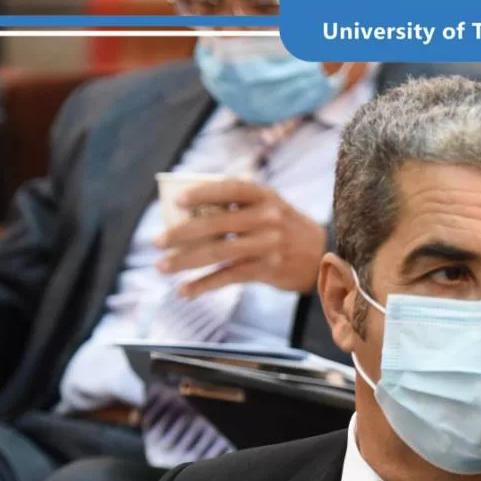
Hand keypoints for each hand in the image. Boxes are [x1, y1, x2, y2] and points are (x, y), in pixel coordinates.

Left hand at [155, 180, 324, 301]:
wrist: (324, 255)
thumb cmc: (284, 228)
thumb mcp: (269, 207)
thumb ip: (236, 207)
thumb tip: (187, 216)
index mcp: (264, 195)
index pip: (229, 189)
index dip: (202, 193)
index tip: (177, 200)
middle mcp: (267, 218)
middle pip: (216, 223)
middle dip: (181, 233)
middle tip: (157, 241)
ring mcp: (268, 244)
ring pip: (218, 251)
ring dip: (185, 261)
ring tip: (162, 266)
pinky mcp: (268, 269)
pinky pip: (228, 276)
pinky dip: (204, 285)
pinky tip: (185, 291)